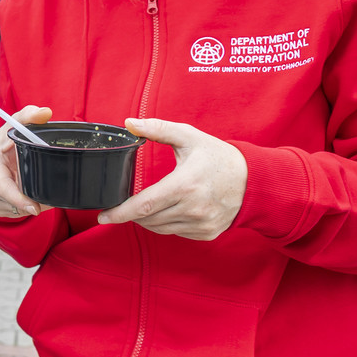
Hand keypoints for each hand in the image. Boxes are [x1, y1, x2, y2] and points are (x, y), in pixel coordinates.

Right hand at [0, 105, 52, 218]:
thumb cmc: (1, 142)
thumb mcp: (12, 126)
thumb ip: (28, 116)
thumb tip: (45, 112)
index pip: (2, 185)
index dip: (18, 198)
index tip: (35, 207)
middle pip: (12, 200)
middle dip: (33, 202)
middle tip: (51, 198)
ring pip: (15, 210)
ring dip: (30, 205)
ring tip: (41, 192)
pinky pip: (13, 214)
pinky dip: (24, 208)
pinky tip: (29, 196)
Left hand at [97, 118, 247, 239]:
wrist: (254, 180)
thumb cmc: (218, 156)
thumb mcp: (189, 137)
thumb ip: (158, 129)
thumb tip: (129, 123)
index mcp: (185, 185)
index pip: (144, 205)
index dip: (120, 213)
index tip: (102, 216)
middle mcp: (193, 208)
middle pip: (148, 219)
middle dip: (131, 214)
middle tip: (122, 205)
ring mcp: (201, 224)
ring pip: (160, 228)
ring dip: (146, 220)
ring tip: (144, 205)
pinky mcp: (207, 233)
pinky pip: (175, 232)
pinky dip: (165, 224)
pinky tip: (167, 210)